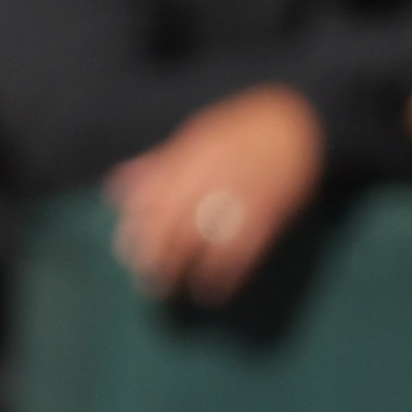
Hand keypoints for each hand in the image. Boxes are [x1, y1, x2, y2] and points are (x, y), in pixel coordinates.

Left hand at [108, 85, 324, 303]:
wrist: (296, 121)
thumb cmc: (240, 128)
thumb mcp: (192, 136)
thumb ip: (155, 167)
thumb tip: (116, 191)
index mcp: (188, 156)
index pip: (152, 197)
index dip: (137, 228)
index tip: (126, 251)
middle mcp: (209, 176)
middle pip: (173, 222)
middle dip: (155, 256)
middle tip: (144, 279)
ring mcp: (240, 196)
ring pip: (204, 240)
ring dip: (183, 270)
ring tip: (170, 291)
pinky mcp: (269, 214)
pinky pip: (243, 249)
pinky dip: (224, 274)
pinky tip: (210, 290)